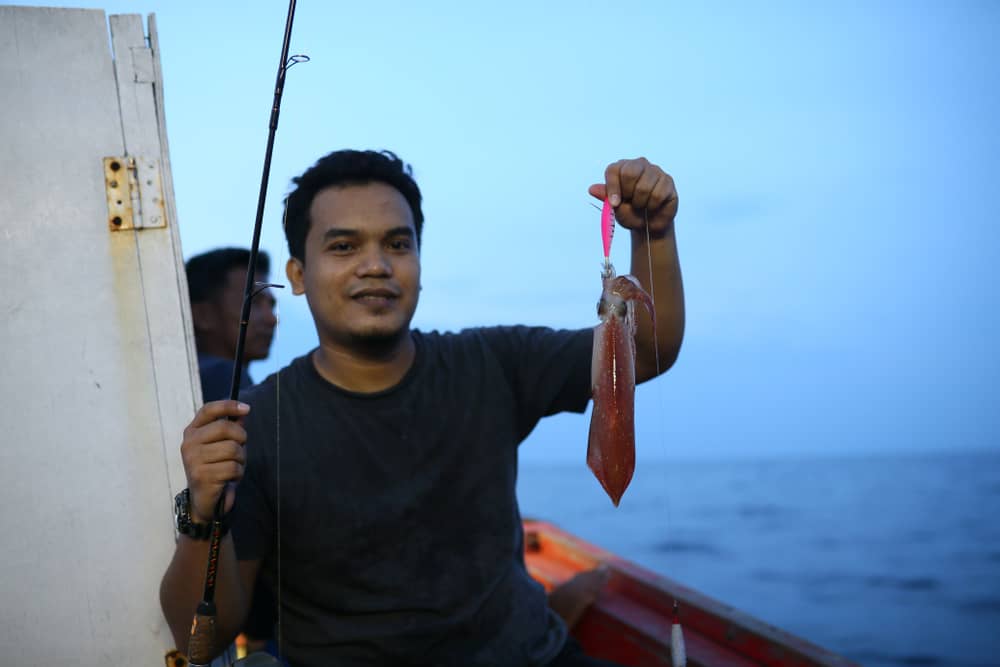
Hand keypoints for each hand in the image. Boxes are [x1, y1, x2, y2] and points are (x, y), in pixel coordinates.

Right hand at [180, 400, 249, 522]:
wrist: (206, 500)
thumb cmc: (217, 468)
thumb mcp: (224, 445)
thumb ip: (232, 428)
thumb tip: (243, 411)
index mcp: (192, 432)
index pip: (209, 410)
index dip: (229, 406)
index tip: (247, 409)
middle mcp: (189, 443)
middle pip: (226, 427)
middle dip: (241, 438)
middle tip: (240, 450)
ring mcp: (193, 460)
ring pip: (232, 448)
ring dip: (240, 459)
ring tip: (232, 467)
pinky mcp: (202, 475)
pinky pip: (233, 467)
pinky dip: (237, 473)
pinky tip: (229, 478)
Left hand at [589, 157, 677, 237]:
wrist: (648, 225)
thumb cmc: (629, 213)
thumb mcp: (614, 208)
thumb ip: (605, 197)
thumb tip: (592, 189)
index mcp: (622, 168)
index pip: (614, 170)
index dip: (613, 188)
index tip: (614, 204)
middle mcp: (639, 165)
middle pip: (630, 173)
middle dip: (628, 194)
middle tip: (630, 203)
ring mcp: (655, 171)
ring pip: (644, 187)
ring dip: (640, 204)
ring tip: (641, 207)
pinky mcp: (667, 181)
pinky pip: (658, 195)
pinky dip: (652, 207)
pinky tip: (652, 207)